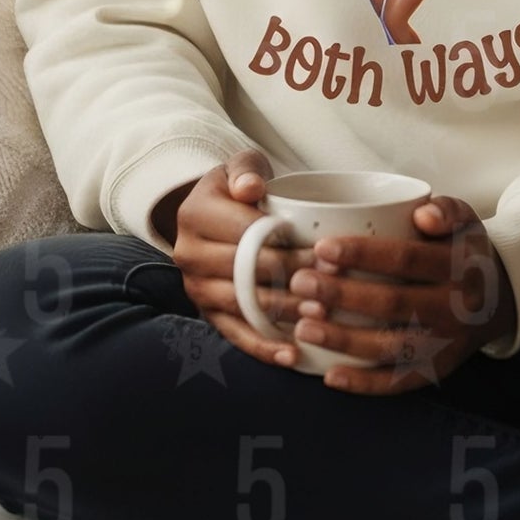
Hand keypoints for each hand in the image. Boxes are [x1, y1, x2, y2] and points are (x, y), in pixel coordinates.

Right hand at [165, 149, 311, 370]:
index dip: (286, 242)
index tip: (323, 250)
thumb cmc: (239, 187)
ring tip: (322, 315)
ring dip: (283, 314)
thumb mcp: (241, 166)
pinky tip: (293, 354)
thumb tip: (250, 189)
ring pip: (243, 306)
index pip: (246, 232)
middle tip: (332, 283)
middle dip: (292, 279)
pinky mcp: (207, 314)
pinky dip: (264, 348)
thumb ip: (246, 170)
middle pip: (246, 272)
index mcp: (195, 214)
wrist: (215, 213)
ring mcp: (196, 288)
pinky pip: (235, 336)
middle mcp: (188, 254)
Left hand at [287, 194, 517, 393]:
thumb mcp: (465, 220)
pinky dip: (364, 383)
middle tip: (300, 283)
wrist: (497, 299)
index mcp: (460, 266)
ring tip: (303, 326)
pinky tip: (330, 376)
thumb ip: (445, 209)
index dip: (364, 253)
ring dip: (344, 340)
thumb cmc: (464, 252)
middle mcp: (456, 308)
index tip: (322, 248)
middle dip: (342, 294)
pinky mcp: (436, 370)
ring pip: (391, 346)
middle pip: (393, 303)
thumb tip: (422, 214)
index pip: (408, 258)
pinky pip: (399, 382)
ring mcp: (446, 344)